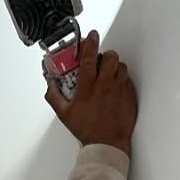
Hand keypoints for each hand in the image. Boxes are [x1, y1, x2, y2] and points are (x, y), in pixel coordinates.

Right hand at [46, 30, 137, 153]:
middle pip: (110, 57)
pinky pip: (127, 80)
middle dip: (104, 55)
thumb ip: (54, 96)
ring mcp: (119, 90)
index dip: (90, 42)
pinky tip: (114, 88)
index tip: (91, 36)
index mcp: (88, 86)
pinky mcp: (129, 96)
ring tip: (107, 75)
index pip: (89, 56)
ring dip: (113, 67)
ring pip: (120, 66)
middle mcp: (105, 85)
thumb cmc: (87, 129)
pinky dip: (121, 80)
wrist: (107, 143)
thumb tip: (49, 85)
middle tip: (99, 62)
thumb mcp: (64, 113)